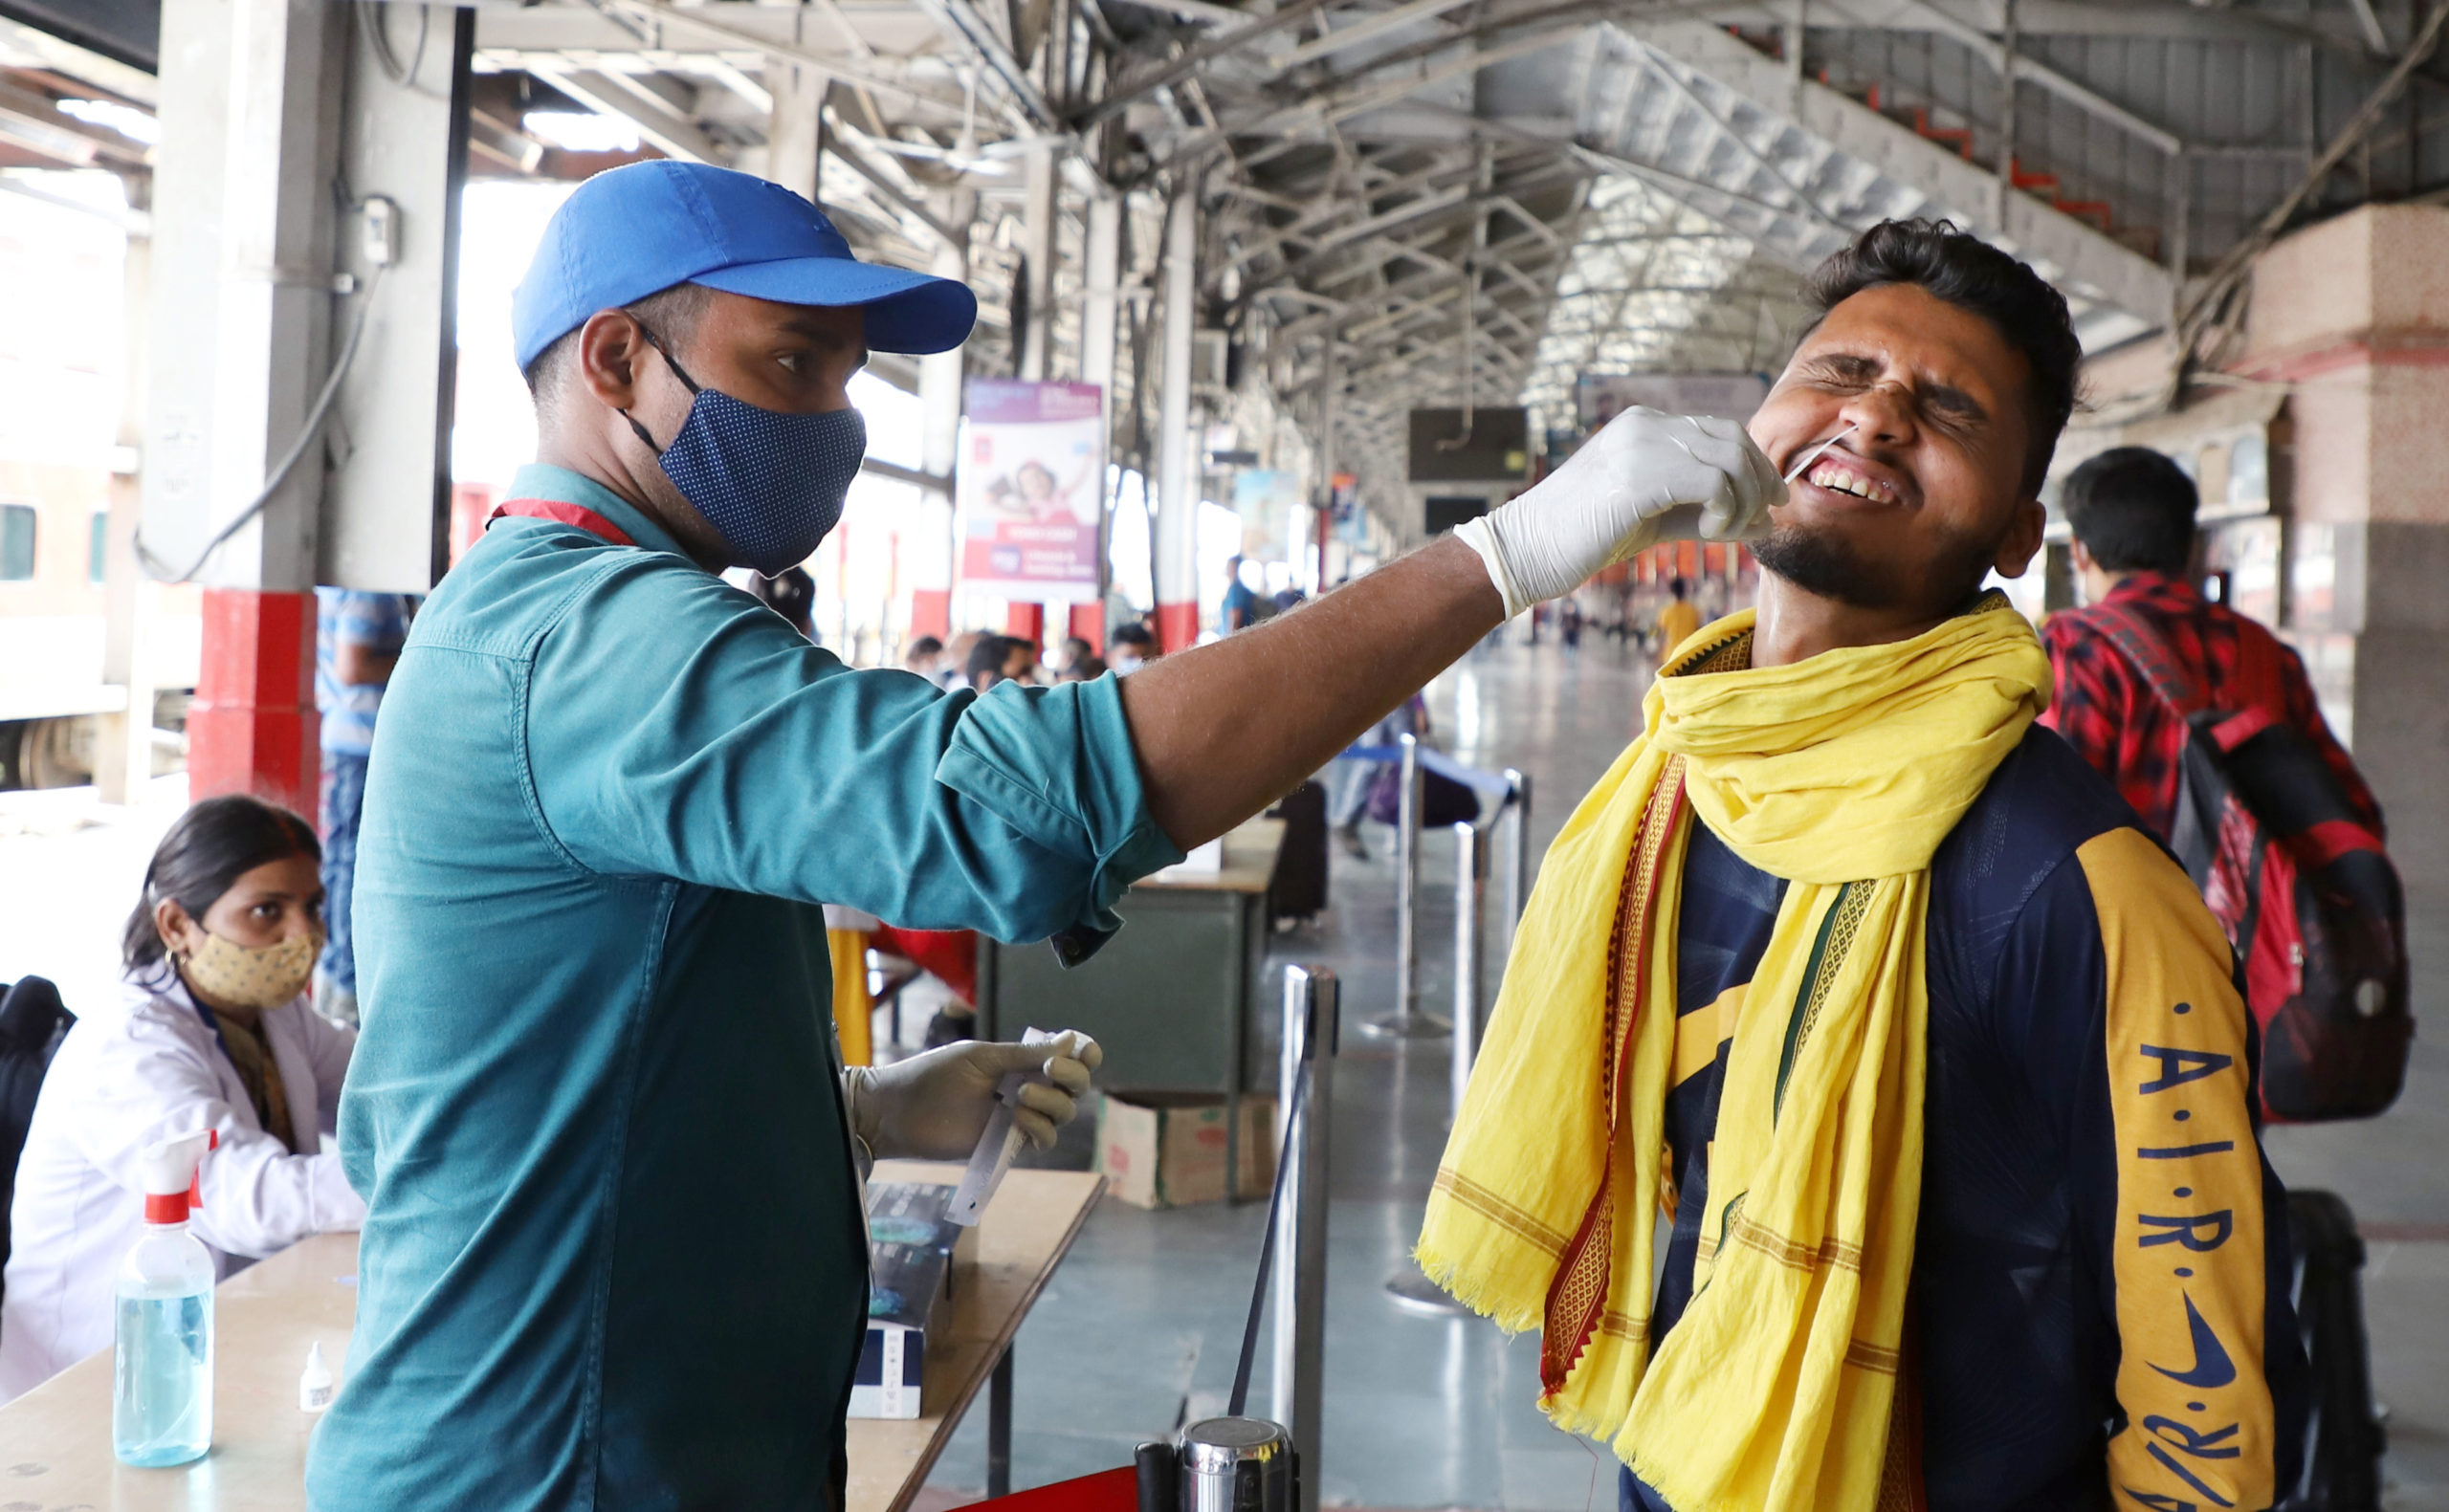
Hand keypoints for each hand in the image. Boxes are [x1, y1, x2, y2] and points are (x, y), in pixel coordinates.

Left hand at [842, 1032, 1103, 1160]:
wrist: (900, 1111)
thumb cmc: (935, 1075)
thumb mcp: (982, 1057)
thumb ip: (1026, 1054)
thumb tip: (1070, 1041)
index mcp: (1022, 1060)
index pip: (1068, 1056)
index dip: (1084, 1053)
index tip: (1084, 1050)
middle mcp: (1028, 1086)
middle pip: (1076, 1085)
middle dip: (1073, 1075)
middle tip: (1049, 1069)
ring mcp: (1021, 1116)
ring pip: (1065, 1112)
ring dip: (1053, 1102)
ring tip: (1022, 1097)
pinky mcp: (1009, 1142)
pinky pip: (1045, 1138)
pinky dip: (1041, 1127)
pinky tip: (1018, 1118)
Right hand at [1454, 406, 1784, 618]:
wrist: (1525, 550)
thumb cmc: (1583, 538)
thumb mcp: (1654, 519)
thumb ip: (1705, 514)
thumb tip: (1764, 521)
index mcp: (1643, 424)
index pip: (1722, 430)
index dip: (1756, 464)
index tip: (1771, 502)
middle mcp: (1644, 424)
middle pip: (1733, 439)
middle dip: (1761, 481)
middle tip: (1764, 519)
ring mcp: (1640, 446)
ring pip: (1729, 459)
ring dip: (1744, 502)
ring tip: (1724, 533)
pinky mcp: (1639, 477)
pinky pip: (1714, 483)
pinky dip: (1726, 511)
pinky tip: (1709, 533)